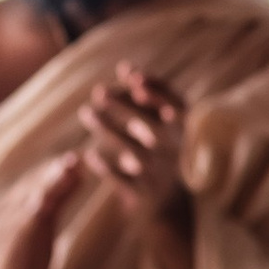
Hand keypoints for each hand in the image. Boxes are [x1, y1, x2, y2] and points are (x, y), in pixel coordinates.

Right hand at [0, 149, 85, 268]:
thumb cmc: (27, 252)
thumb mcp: (47, 220)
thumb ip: (59, 197)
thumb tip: (78, 170)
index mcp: (17, 203)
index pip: (37, 178)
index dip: (55, 167)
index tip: (77, 157)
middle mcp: (8, 213)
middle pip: (31, 186)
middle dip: (51, 172)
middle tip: (73, 160)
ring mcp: (5, 233)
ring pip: (24, 205)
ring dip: (43, 188)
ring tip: (61, 175)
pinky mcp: (5, 254)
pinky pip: (16, 235)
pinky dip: (27, 219)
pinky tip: (39, 207)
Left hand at [79, 64, 189, 218]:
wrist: (170, 203)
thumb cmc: (163, 153)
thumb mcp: (164, 127)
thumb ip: (145, 96)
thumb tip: (124, 66)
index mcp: (183, 133)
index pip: (177, 106)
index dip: (158, 90)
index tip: (134, 77)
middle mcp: (175, 151)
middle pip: (148, 125)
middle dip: (123, 107)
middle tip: (98, 90)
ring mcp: (159, 173)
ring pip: (130, 149)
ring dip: (106, 129)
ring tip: (86, 112)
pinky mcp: (144, 194)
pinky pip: (121, 178)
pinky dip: (105, 167)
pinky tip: (89, 155)